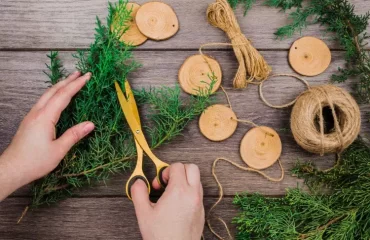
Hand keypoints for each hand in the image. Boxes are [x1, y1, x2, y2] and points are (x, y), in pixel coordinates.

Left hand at [0, 72, 93, 200]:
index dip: (76, 85)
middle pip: (53, 91)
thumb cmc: (35, 161)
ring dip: (59, 86)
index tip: (87, 76)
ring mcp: (31, 116)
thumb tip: (90, 124)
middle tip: (80, 72)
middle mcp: (37, 113)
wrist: (12, 169)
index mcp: (45, 117)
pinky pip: (43, 101)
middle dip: (67, 80)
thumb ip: (74, 135)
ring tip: (69, 80)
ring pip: (46, 95)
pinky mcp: (29, 121)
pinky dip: (53, 94)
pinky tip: (56, 97)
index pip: (63, 95)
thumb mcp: (58, 150)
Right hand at [131, 163, 204, 239]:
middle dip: (179, 170)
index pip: (178, 166)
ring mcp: (199, 203)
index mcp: (179, 191)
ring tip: (172, 193)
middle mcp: (192, 194)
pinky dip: (189, 192)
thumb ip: (139, 193)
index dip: (165, 171)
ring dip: (185, 181)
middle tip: (168, 182)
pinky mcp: (202, 211)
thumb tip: (139, 182)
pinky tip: (178, 204)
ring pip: (197, 180)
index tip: (159, 184)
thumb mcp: (143, 213)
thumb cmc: (161, 236)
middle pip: (192, 167)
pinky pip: (198, 193)